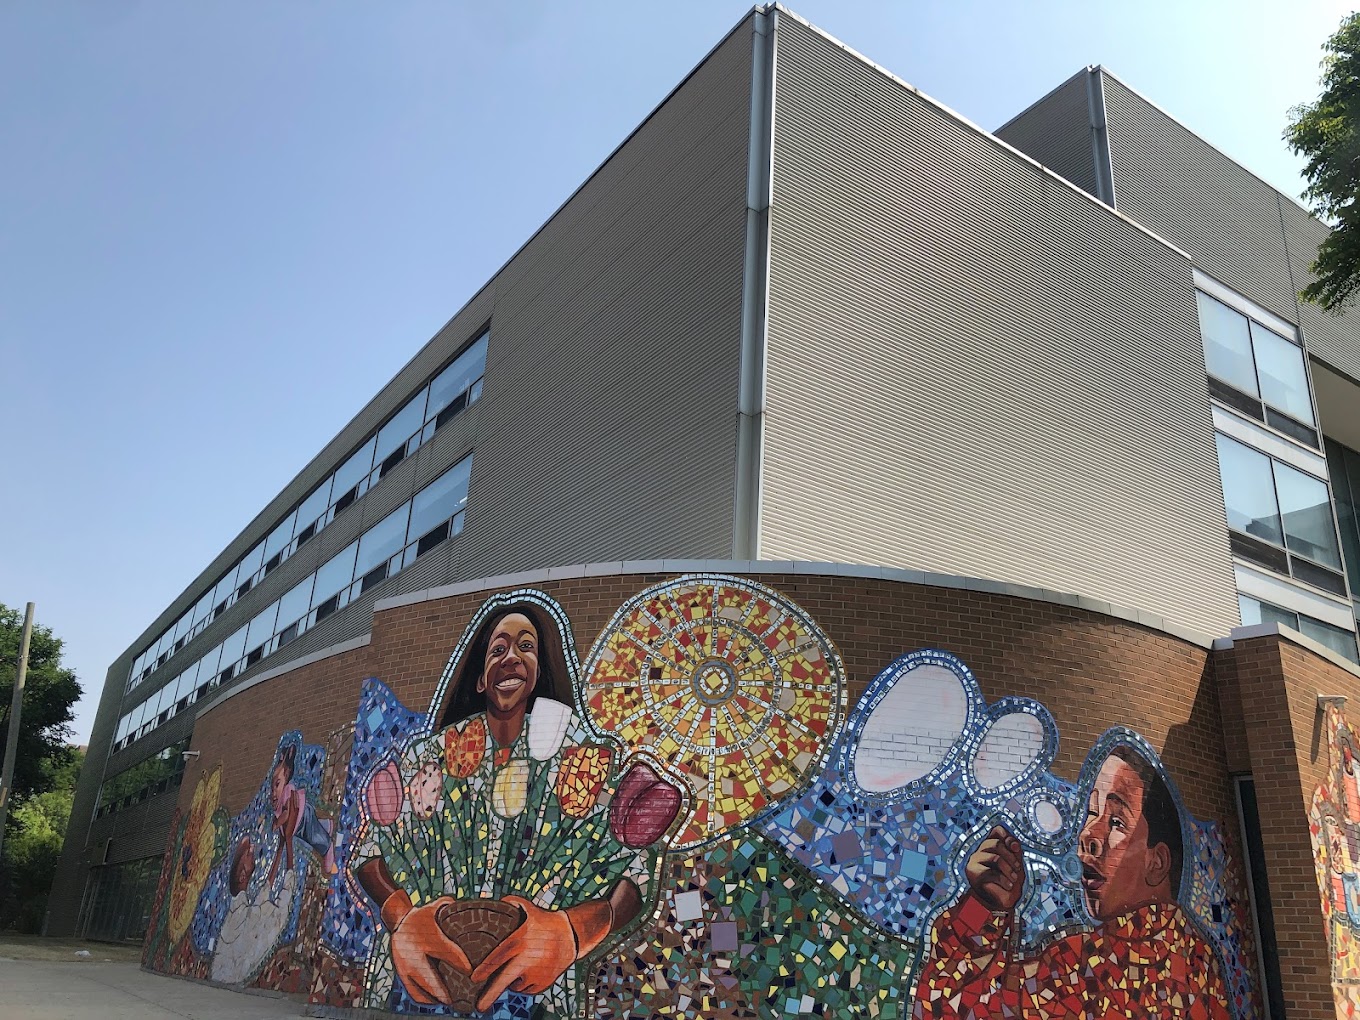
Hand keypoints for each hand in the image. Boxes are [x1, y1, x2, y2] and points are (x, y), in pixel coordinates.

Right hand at [388, 895, 471, 1005]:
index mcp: (427, 938)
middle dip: (445, 992)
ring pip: (421, 991)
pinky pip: (413, 993)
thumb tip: (467, 907)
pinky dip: (426, 999)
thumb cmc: (424, 917)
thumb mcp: (435, 909)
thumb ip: (450, 908)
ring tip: (450, 1002)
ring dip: (436, 999)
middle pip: (430, 980)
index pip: (446, 953)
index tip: (470, 972)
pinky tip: (437, 1000)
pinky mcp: (402, 974)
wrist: (399, 922)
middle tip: (459, 1000)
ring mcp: (406, 967)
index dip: (460, 964)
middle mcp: (414, 954)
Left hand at [472, 896, 574, 1010]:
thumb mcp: (529, 909)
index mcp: (520, 941)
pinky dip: (525, 984)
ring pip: (515, 985)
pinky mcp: (543, 983)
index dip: (484, 969)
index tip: (473, 979)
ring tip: (522, 964)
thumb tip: (494, 904)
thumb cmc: (545, 921)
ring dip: (512, 981)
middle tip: (478, 1007)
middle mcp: (527, 959)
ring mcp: (536, 973)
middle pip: (504, 981)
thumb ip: (510, 903)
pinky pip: (527, 989)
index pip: (498, 957)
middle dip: (490, 995)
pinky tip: (531, 970)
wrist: (571, 935)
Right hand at [964, 825, 1024, 912]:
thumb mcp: (1015, 863)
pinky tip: (1008, 885)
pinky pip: (990, 872)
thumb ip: (1014, 850)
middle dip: (1011, 857)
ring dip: (1009, 870)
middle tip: (1018, 869)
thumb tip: (1014, 844)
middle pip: (996, 843)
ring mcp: (974, 860)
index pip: (997, 830)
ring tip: (1014, 879)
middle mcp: (980, 850)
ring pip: (995, 857)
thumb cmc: (1008, 881)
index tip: (1016, 849)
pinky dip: (1003, 880)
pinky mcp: (972, 873)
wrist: (1000, 902)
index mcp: (990, 845)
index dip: (1008, 837)